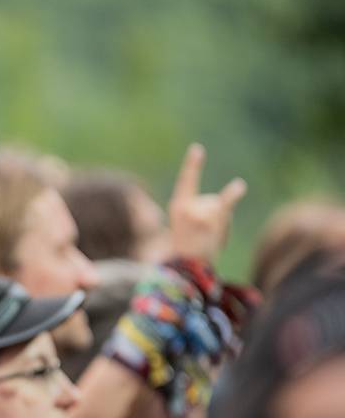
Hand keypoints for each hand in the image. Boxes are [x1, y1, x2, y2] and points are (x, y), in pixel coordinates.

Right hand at [168, 143, 245, 262]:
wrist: (187, 270)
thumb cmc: (189, 249)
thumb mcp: (186, 226)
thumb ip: (203, 209)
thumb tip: (231, 193)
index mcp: (177, 206)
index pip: (186, 182)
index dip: (192, 165)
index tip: (198, 148)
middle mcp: (187, 206)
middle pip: (213, 202)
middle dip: (215, 217)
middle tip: (204, 238)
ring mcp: (200, 212)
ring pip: (222, 208)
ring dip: (223, 225)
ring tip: (211, 241)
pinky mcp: (212, 219)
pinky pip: (226, 203)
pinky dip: (233, 194)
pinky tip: (240, 185)